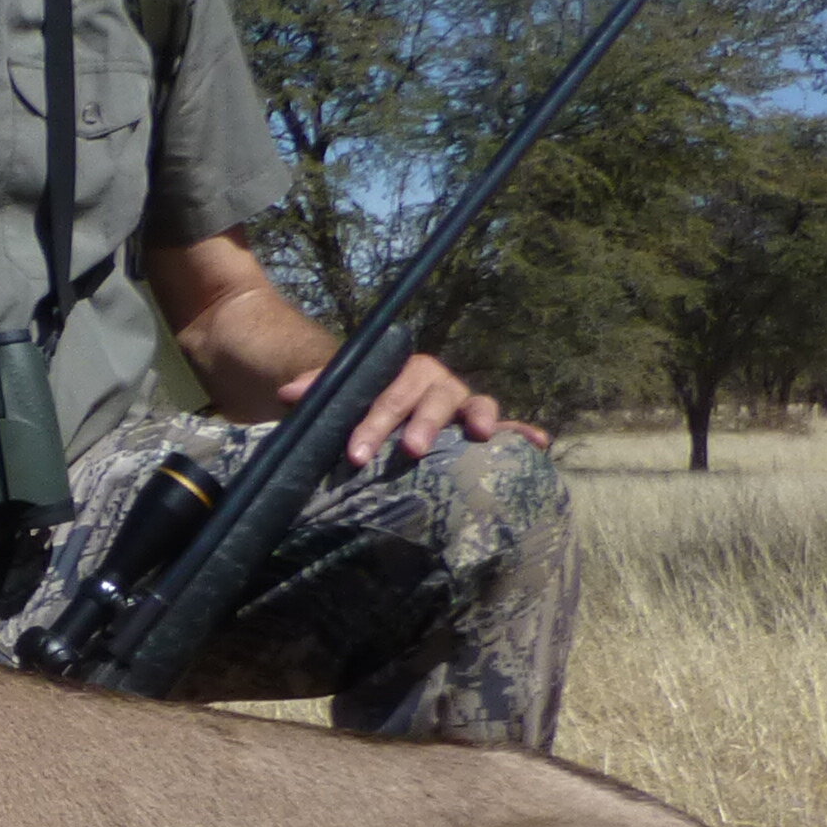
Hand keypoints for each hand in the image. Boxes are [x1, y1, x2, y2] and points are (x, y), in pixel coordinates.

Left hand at [272, 351, 542, 465]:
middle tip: (409, 451)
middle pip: (430, 399)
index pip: (388, 393)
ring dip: (476, 416)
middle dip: (420, 424)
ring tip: (478, 434)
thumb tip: (287, 395)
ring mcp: (462, 402)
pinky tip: (539, 442)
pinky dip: (523, 431)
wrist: (387, 401)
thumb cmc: (363, 403)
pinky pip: (509, 425)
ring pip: (473, 402)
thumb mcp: (340, 396)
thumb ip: (318, 392)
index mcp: (400, 373)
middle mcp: (435, 383)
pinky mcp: (482, 422)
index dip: (374, 421)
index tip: (357, 452)